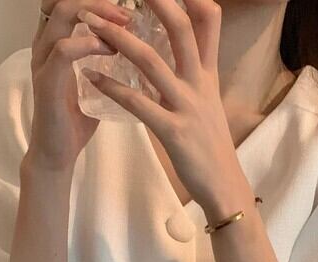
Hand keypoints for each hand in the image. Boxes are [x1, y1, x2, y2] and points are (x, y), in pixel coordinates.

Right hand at [28, 0, 132, 171]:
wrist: (57, 156)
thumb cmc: (75, 122)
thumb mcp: (95, 85)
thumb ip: (108, 66)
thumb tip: (139, 56)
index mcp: (55, 43)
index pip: (67, 3)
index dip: (94, 0)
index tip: (126, 11)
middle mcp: (44, 45)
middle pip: (64, 0)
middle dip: (98, 0)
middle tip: (127, 14)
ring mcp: (43, 62)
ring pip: (61, 15)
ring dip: (96, 14)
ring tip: (123, 25)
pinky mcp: (46, 82)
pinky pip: (63, 50)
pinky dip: (87, 44)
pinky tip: (109, 50)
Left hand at [78, 0, 249, 213]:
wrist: (225, 187)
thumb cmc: (212, 149)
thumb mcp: (210, 105)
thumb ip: (197, 79)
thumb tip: (185, 61)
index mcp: (208, 76)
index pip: (209, 22)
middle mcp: (199, 85)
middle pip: (181, 29)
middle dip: (156, 1)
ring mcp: (187, 107)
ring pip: (152, 62)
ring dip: (118, 39)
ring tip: (92, 24)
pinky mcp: (173, 133)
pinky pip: (139, 104)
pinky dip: (112, 88)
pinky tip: (92, 76)